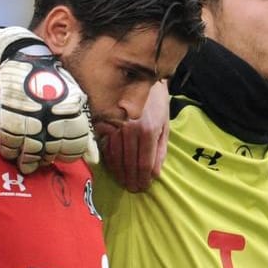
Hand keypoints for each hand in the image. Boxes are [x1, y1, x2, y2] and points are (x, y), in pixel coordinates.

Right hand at [0, 49, 95, 173]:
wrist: (22, 58)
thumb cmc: (52, 84)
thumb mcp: (74, 101)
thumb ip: (84, 131)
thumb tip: (94, 160)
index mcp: (72, 108)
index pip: (74, 145)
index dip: (66, 154)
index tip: (58, 155)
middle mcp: (52, 111)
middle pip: (51, 149)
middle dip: (45, 158)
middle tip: (39, 161)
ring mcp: (29, 112)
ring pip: (30, 148)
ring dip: (27, 159)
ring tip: (25, 163)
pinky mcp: (8, 111)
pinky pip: (9, 140)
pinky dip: (9, 150)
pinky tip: (11, 152)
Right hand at [99, 79, 168, 193]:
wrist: (139, 78)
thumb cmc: (155, 102)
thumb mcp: (164, 125)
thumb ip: (160, 151)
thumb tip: (155, 174)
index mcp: (147, 130)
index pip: (144, 163)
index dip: (143, 178)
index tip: (143, 187)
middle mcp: (130, 129)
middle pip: (129, 163)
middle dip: (131, 179)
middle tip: (133, 189)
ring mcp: (114, 125)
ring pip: (115, 157)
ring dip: (119, 174)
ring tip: (124, 183)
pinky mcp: (103, 122)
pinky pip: (105, 147)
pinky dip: (109, 160)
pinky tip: (114, 168)